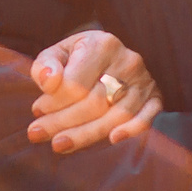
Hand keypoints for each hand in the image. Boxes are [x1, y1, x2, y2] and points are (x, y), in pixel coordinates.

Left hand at [27, 29, 163, 152]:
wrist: (109, 55)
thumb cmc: (78, 57)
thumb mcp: (58, 53)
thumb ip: (46, 65)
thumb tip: (48, 82)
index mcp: (102, 45)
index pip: (76, 84)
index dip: (54, 102)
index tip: (36, 110)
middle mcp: (127, 61)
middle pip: (94, 103)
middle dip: (62, 122)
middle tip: (37, 134)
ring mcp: (144, 80)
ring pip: (115, 116)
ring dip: (86, 135)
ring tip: (60, 145)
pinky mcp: (155, 97)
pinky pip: (147, 117)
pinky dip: (133, 129)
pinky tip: (113, 140)